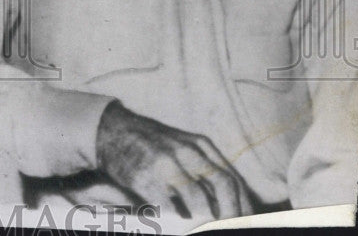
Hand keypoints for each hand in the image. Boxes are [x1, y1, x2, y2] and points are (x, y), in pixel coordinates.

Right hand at [96, 101, 253, 224]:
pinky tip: (180, 226)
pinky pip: (169, 207)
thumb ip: (204, 170)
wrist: (111, 131)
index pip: (233, 179)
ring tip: (204, 229)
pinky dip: (179, 222)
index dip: (243, 206)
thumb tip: (229, 206)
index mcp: (200, 145)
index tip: (246, 224)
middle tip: (228, 229)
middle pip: (223, 185)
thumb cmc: (151, 144)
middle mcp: (187, 151)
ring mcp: (166, 163)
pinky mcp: (146, 177)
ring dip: (206, 221)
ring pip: (199, 199)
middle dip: (231, 215)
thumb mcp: (183, 147)